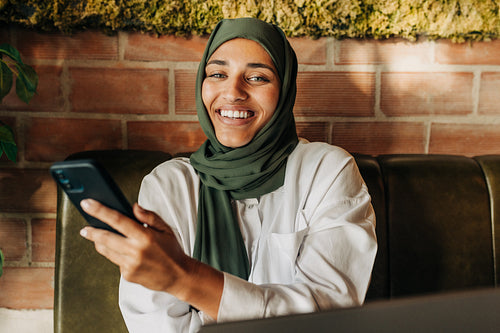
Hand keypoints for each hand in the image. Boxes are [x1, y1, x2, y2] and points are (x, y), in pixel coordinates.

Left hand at [79, 199, 223, 318]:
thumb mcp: (166, 229)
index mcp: (145, 236)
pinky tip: (125, 253)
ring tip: (100, 238)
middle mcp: (135, 251)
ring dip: (100, 243)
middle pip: (105, 238)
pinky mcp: (127, 275)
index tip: (87, 204)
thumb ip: (149, 216)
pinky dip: (116, 255)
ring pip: (106, 251)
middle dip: (91, 231)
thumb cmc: (172, 251)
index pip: (118, 220)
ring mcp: (130, 264)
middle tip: (84, 228)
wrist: (178, 276)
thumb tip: (134, 206)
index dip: (100, 211)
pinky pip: (115, 261)